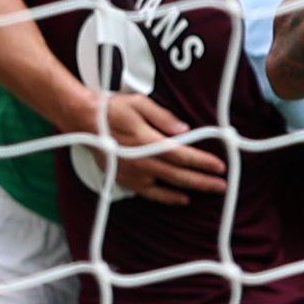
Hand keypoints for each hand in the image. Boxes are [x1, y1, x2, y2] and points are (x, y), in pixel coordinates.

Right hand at [77, 86, 228, 201]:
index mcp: (146, 142)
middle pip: (178, 175)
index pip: (182, 155)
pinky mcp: (123, 179)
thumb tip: (184, 129)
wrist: (82, 121)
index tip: (220, 166)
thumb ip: (164, 117)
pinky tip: (180, 198)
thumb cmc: (111, 109)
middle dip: (203, 181)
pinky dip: (166, 198)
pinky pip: (149, 193)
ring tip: (208, 191)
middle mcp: (140, 161)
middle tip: (222, 185)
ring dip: (189, 190)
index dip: (203, 162)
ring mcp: (131, 173)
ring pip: (166, 187)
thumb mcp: (140, 104)